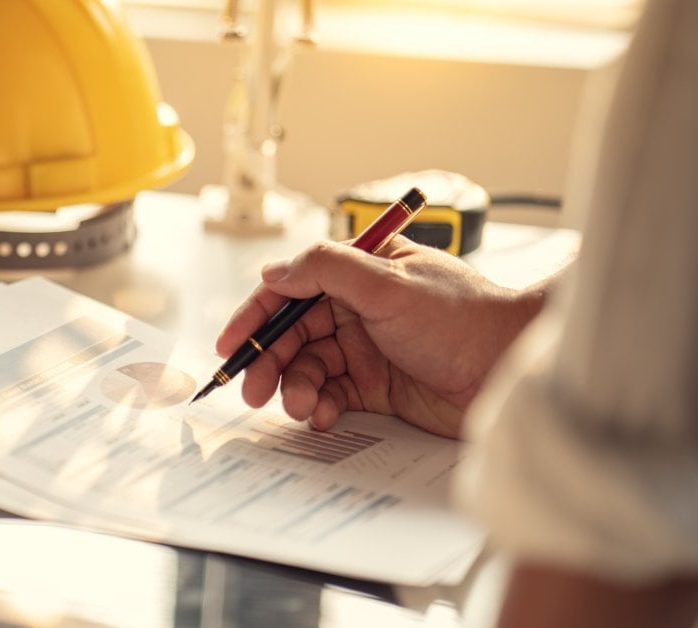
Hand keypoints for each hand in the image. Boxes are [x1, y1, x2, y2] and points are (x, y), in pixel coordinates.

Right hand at [215, 236, 546, 437]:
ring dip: (296, 388)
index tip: (231, 344)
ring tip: (302, 406)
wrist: (512, 368)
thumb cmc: (464, 317)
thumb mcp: (388, 282)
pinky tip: (324, 415)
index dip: (256, 317)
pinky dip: (321, 407)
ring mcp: (365, 349)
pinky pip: (331, 396)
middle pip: (292, 334)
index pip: (291, 289)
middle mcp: (357, 309)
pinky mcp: (376, 388)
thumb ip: (325, 269)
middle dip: (269, 362)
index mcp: (358, 273)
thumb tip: (273, 270)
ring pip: (308, 368)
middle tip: (252, 389)